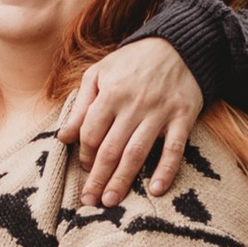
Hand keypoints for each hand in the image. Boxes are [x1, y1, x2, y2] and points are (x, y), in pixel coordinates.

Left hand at [58, 36, 204, 204]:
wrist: (179, 45)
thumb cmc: (132, 62)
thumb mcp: (99, 73)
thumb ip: (80, 105)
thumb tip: (63, 137)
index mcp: (110, 93)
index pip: (91, 133)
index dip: (84, 155)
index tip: (84, 169)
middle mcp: (134, 104)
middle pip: (111, 149)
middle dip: (98, 178)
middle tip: (91, 201)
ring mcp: (160, 112)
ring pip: (138, 152)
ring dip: (123, 180)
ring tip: (111, 201)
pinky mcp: (183, 117)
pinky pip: (174, 148)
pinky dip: (166, 170)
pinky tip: (156, 190)